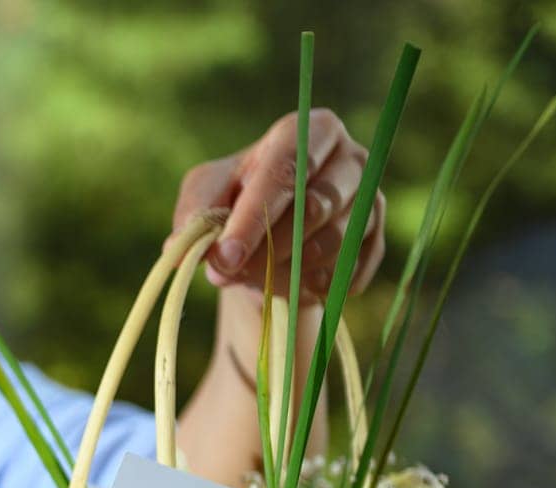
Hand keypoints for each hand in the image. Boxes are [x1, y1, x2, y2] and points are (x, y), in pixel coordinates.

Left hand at [172, 108, 384, 299]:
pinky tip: (288, 287)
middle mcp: (350, 158)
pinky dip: (312, 288)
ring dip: (286, 271)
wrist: (269, 237)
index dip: (253, 217)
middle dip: (268, 248)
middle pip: (315, 206)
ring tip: (254, 278)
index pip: (285, 170)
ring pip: (333, 243)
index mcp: (308, 130)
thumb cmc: (235, 202)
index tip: (225, 257)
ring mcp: (370, 198)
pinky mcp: (376, 240)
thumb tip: (180, 246)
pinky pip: (348, 272)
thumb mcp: (206, 196)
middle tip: (230, 273)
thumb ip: (195, 213)